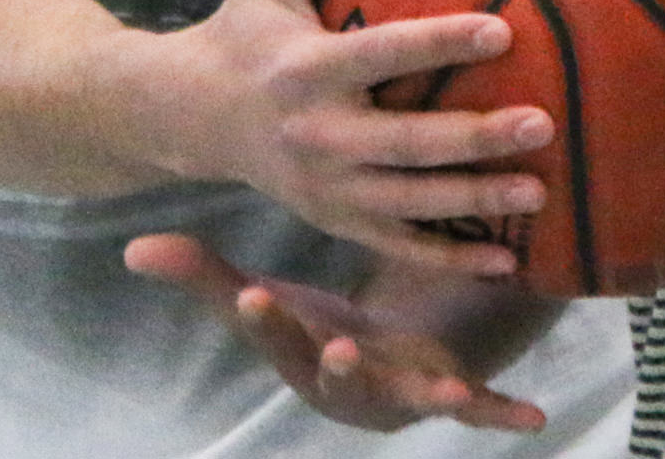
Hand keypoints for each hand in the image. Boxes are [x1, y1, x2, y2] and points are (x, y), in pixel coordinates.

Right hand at [123, 234, 551, 433]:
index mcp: (303, 358)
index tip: (251, 296)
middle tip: (337, 347)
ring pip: (412, 400)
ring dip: (427, 399)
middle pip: (340, 380)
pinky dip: (501, 415)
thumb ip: (205, 276)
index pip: (276, 340)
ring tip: (445, 390)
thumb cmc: (315, 322)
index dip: (265, 324)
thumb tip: (133, 249)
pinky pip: (480, 410)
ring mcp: (404, 395)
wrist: (384, 356)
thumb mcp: (263, 294)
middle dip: (338, 368)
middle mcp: (353, 386)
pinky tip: (531, 415)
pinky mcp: (451, 392)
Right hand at [142, 0, 557, 273]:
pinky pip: (397, 245)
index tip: (504, 30)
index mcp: (307, 69)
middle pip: (409, 142)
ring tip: (538, 190)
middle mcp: (318, 133)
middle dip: (477, 137)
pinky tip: (505, 261)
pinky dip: (450, 258)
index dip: (442, 43)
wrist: (192, 115)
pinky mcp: (331, 219)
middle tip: (542, 122)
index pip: (384, 53)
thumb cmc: (246, 32)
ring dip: (476, 199)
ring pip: (411, 202)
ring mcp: (325, 186)